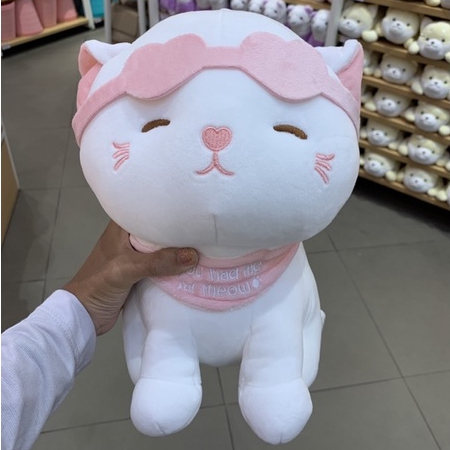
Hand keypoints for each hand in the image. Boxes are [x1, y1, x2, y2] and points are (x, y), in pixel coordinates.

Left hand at [64, 221, 197, 335]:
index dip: (168, 208)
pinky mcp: (140, 273)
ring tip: (203, 243)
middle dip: (178, 230)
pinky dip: (173, 266)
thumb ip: (157, 262)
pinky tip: (191, 265)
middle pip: (159, 230)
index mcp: (122, 226)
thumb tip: (192, 256)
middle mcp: (130, 238)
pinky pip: (161, 266)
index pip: (148, 210)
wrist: (84, 315)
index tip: (191, 208)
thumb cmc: (98, 284)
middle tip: (202, 226)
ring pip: (162, 249)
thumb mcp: (127, 268)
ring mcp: (135, 256)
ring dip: (177, 250)